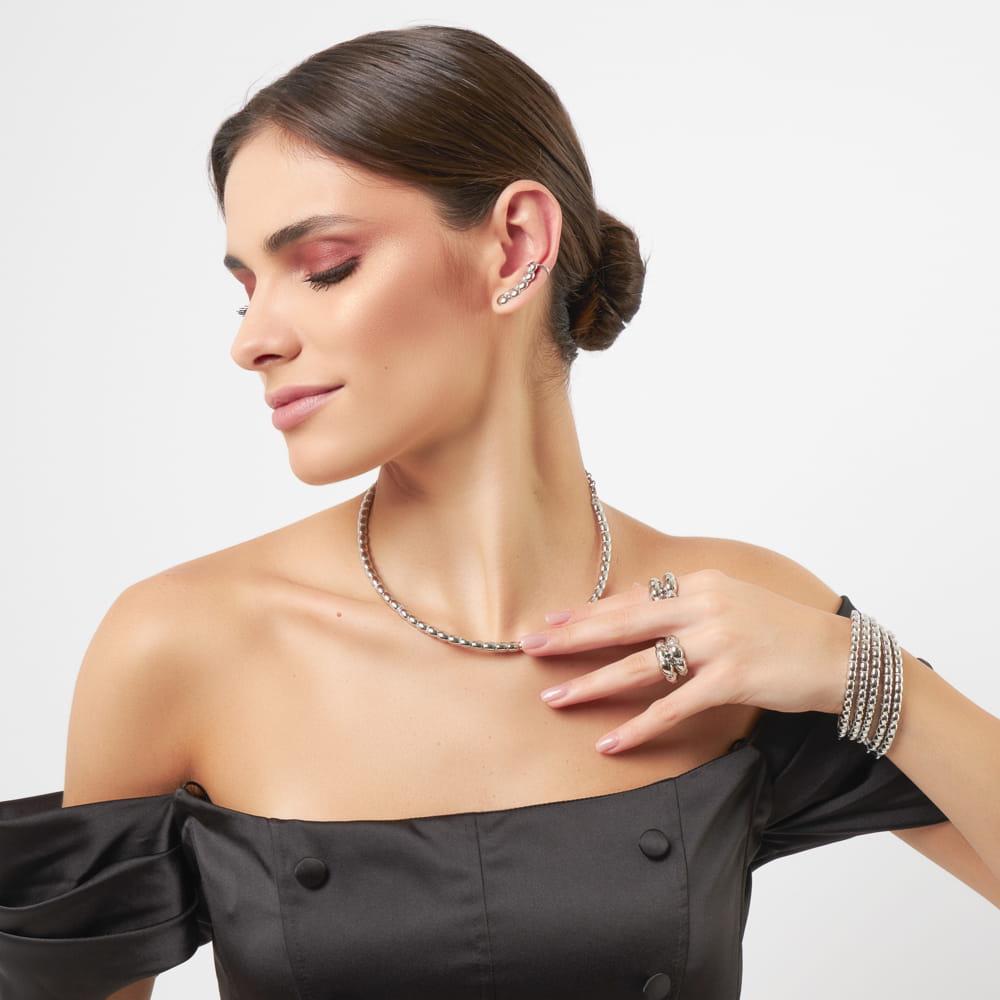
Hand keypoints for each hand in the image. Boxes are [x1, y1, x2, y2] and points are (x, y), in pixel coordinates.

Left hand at [518, 569, 847, 753]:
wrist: (840, 656)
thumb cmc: (782, 630)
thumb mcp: (731, 601)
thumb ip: (686, 607)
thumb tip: (639, 611)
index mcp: (699, 585)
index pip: (631, 599)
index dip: (587, 611)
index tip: (550, 619)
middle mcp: (702, 606)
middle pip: (622, 623)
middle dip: (572, 637)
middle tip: (530, 647)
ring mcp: (716, 641)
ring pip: (638, 666)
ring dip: (592, 684)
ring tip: (556, 698)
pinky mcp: (731, 678)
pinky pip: (673, 706)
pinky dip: (638, 726)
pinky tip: (609, 741)